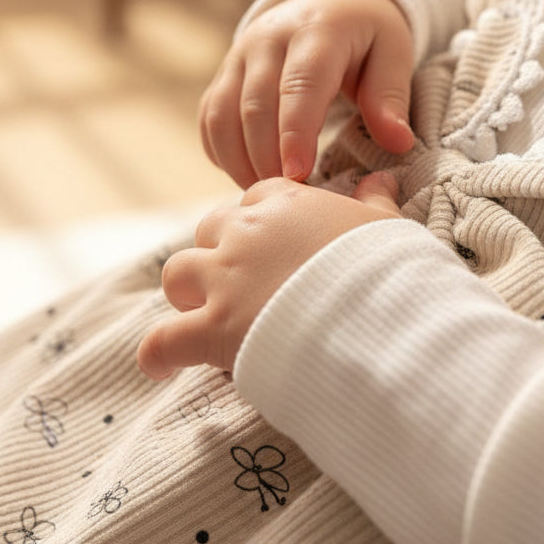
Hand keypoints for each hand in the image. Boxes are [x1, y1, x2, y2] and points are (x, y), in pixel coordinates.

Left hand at [136, 172, 400, 379]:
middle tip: (242, 284)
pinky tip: (160, 366)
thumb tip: (383, 176)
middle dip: (219, 253)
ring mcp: (224, 280)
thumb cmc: (386, 271)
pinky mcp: (212, 329)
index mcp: (285, 203)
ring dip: (186, 293)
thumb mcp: (384, 227)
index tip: (278, 247)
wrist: (378, 318)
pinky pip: (162, 340)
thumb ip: (375, 200)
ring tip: (202, 316)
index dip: (264, 223)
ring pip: (177, 273)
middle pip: (210, 230)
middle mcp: (245, 233)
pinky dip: (157, 354)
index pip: (257, 199)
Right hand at [199, 0, 414, 187]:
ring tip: (270, 194)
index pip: (300, 84)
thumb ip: (390, 96)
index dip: (296, 133)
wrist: (332, 1)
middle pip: (255, 106)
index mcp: (316, 30)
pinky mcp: (224, 74)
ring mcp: (238, 55)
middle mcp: (268, 38)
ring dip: (240, 162)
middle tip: (292, 199)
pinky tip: (248, 176)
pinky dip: (222, 154)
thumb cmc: (368, 34)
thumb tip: (397, 142)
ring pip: (222, 115)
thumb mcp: (394, 53)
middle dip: (268, 159)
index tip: (299, 175)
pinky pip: (210, 118)